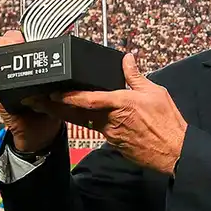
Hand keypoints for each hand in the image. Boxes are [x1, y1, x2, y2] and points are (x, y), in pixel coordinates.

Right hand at [0, 30, 63, 152]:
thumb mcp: (58, 85)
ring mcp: (4, 82)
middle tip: (17, 42)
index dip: (20, 34)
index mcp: (28, 62)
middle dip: (8, 41)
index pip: (18, 39)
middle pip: (3, 45)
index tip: (26, 34)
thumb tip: (70, 55)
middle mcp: (13, 69)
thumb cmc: (52, 106)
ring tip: (4, 53)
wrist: (42, 134)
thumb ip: (61, 72)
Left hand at [53, 53, 187, 175]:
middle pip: (76, 113)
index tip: (52, 94)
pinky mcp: (113, 143)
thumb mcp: (154, 92)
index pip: (88, 100)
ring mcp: (110, 134)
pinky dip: (86, 122)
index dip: (68, 97)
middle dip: (54, 107)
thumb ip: (136, 76)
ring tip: (49, 105)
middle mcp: (110, 121)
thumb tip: (127, 59)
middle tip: (35, 101)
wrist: (174, 152)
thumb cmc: (167, 122)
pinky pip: (97, 129)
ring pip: (84, 121)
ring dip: (67, 114)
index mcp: (120, 104)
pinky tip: (78, 117)